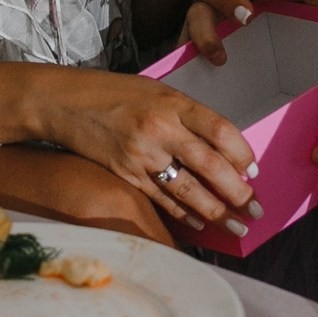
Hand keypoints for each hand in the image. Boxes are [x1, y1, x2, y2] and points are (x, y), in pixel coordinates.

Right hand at [4, 64, 260, 233]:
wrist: (62, 102)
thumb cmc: (112, 93)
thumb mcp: (155, 91)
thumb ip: (186, 115)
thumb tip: (220, 147)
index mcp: (173, 102)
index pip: (222, 132)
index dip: (244, 155)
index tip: (254, 170)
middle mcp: (160, 128)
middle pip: (212, 167)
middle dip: (239, 192)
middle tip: (254, 208)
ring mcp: (141, 155)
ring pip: (189, 191)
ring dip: (216, 212)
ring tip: (235, 225)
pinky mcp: (125, 174)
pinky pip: (161, 200)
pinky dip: (182, 214)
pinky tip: (198, 223)